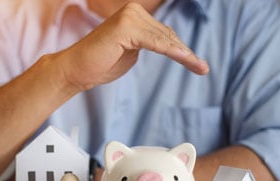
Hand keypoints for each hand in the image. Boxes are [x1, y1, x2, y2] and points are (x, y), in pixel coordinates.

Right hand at [57, 2, 208, 92]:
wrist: (76, 70)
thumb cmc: (100, 64)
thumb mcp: (130, 54)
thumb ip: (146, 45)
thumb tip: (164, 45)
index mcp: (135, 17)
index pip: (163, 34)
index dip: (181, 50)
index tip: (196, 64)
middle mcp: (134, 12)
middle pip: (167, 35)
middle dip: (186, 53)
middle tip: (203, 68)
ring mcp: (129, 17)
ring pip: (164, 38)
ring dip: (185, 54)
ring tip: (200, 67)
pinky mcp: (125, 27)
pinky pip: (154, 42)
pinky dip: (171, 51)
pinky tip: (186, 59)